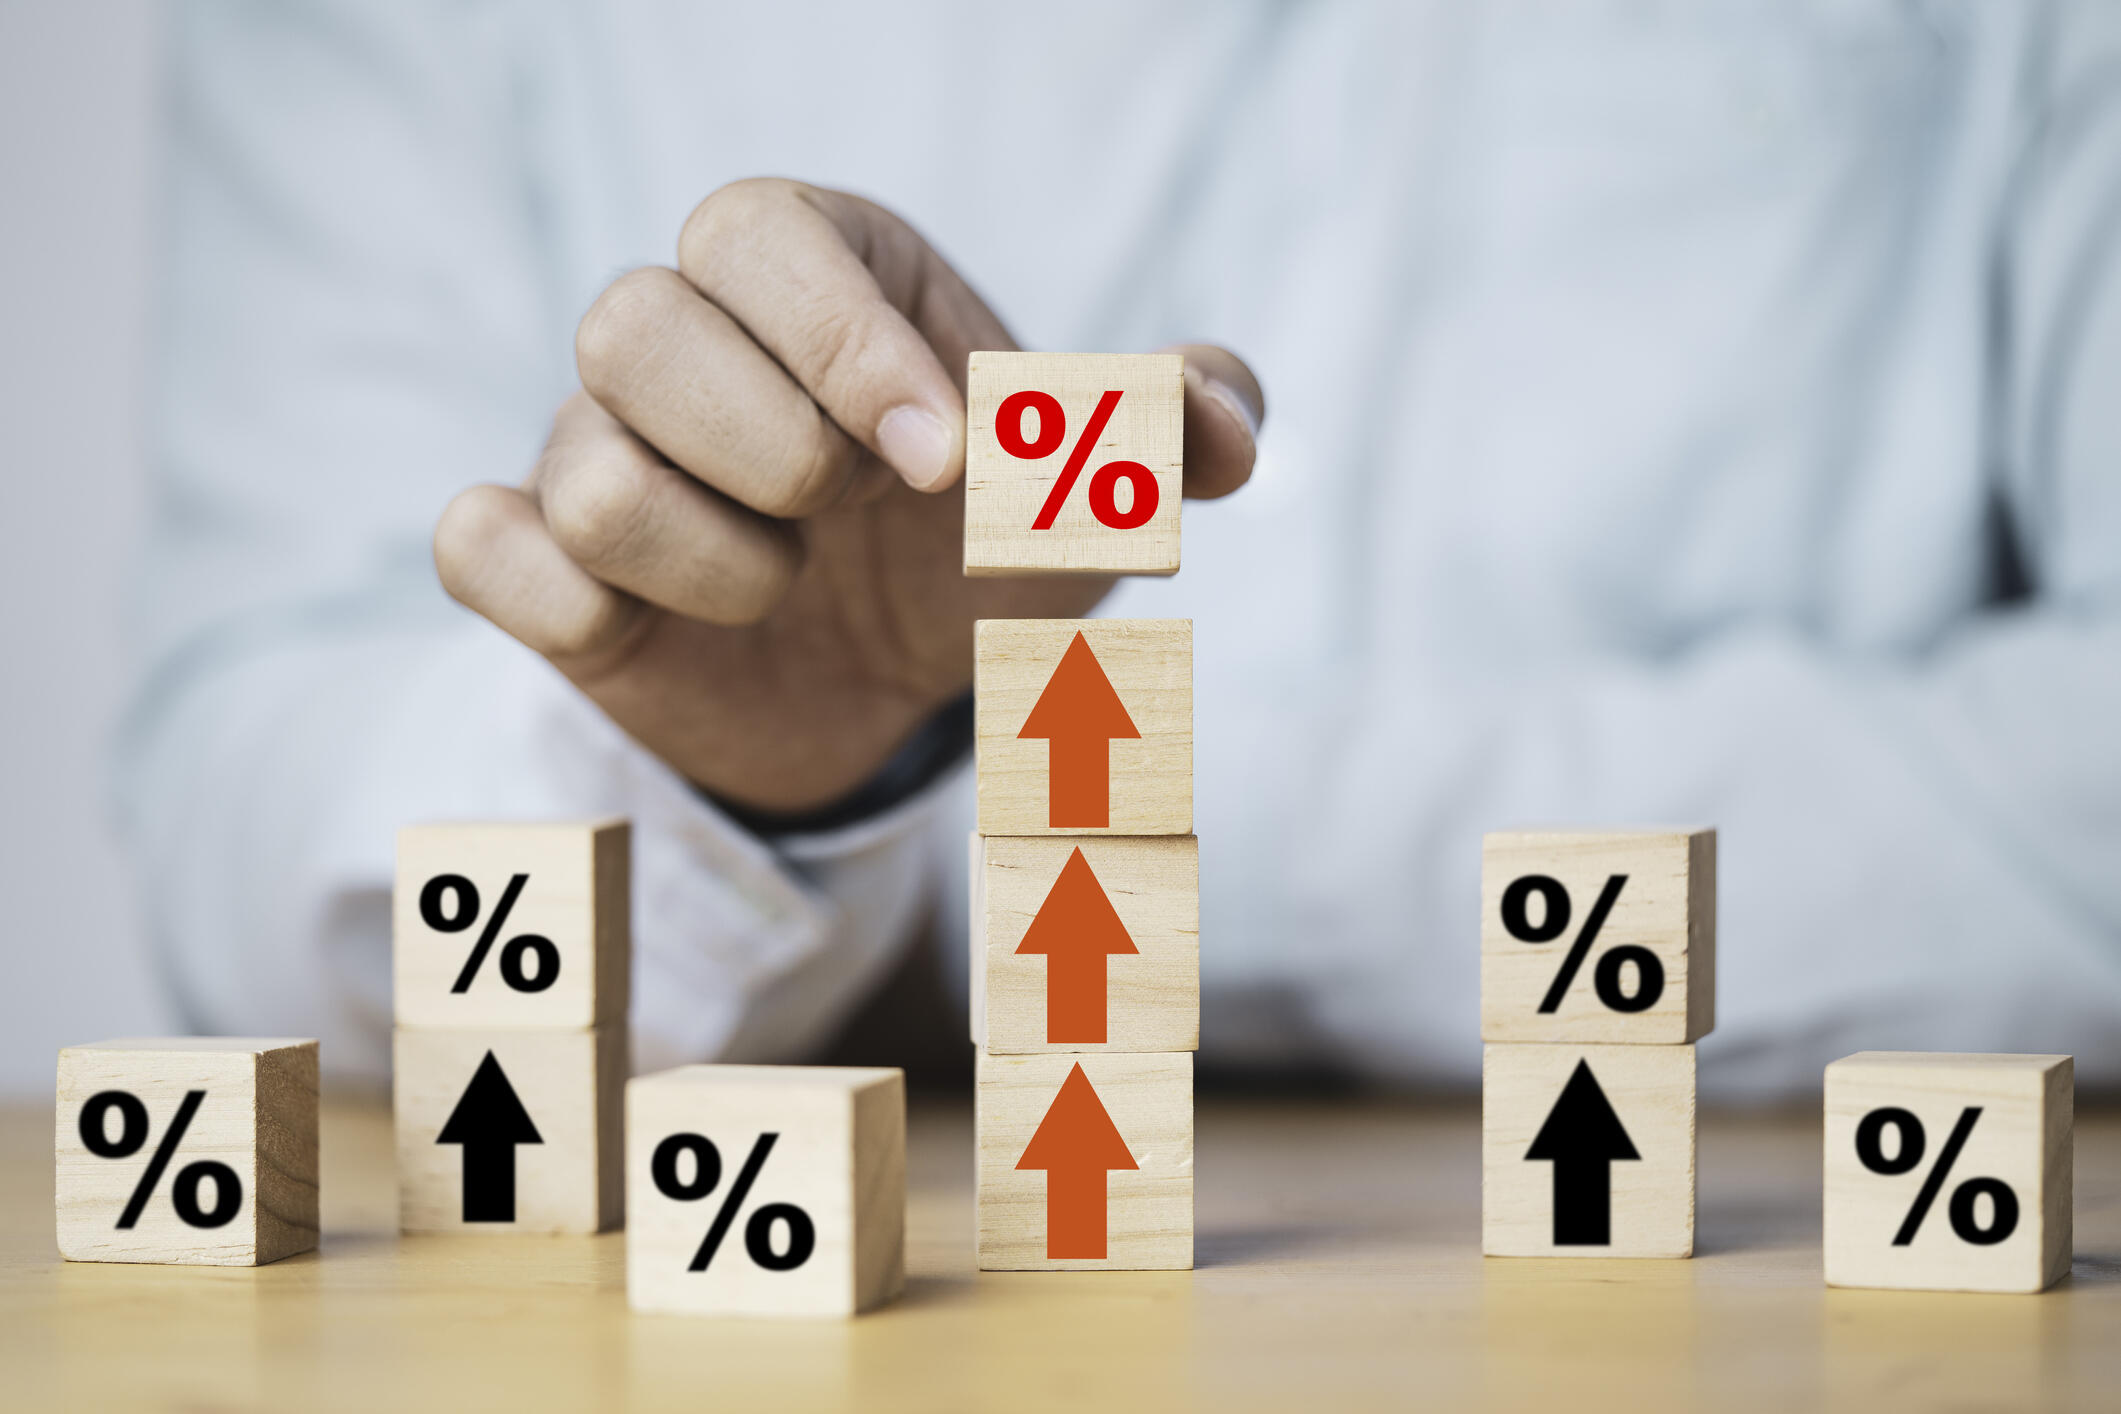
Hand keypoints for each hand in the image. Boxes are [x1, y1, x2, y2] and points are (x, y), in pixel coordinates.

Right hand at [434, 179, 1262, 813]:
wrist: (887, 684)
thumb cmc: (980, 549)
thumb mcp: (1088, 500)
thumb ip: (1171, 435)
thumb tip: (1229, 432)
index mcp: (810, 272)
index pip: (759, 229)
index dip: (839, 342)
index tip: (943, 463)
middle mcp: (679, 337)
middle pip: (629, 323)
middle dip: (773, 452)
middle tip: (849, 521)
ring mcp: (588, 443)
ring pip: (584, 469)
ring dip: (718, 566)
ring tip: (784, 584)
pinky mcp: (534, 556)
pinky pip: (482, 548)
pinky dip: (580, 609)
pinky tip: (662, 631)